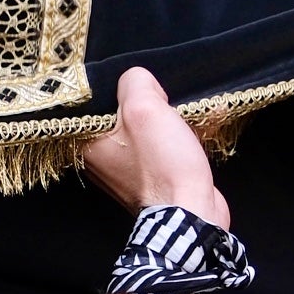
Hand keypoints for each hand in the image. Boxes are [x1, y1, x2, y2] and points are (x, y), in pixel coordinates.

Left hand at [79, 67, 229, 229]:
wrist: (192, 212)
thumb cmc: (163, 164)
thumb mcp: (144, 108)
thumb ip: (135, 83)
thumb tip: (140, 81)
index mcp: (88, 144)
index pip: (96, 100)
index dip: (124, 89)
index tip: (145, 91)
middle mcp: (101, 159)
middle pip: (124, 112)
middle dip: (153, 102)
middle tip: (168, 103)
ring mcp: (127, 170)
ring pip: (149, 127)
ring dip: (173, 117)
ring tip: (191, 114)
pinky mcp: (154, 176)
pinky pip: (165, 145)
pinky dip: (183, 134)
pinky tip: (205, 124)